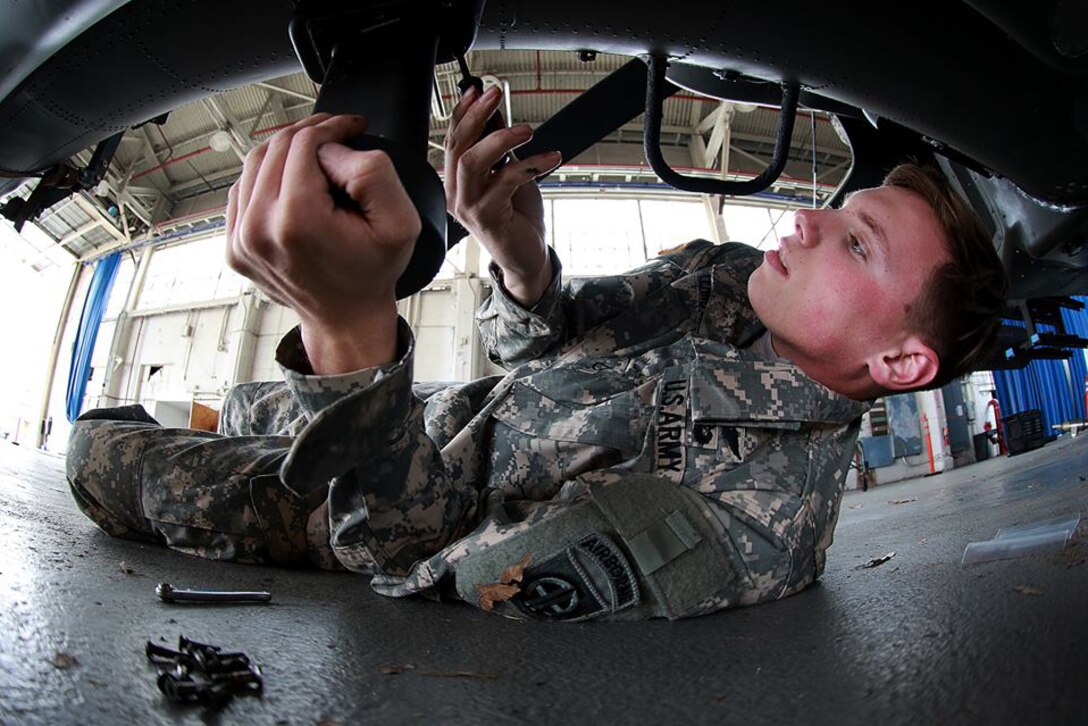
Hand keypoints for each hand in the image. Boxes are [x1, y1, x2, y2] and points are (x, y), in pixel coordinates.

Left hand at [226, 114, 420, 373]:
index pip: (302, 143)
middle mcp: (259, 229)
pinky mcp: (233, 245)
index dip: (331, 126)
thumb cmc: (372, 273)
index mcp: (297, 221)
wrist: (346, 318)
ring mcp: (240, 240)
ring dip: (286, 152)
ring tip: (317, 157)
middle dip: (308, 134)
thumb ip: (372, 172)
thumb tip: (330, 150)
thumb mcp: (400, 223)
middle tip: (337, 135)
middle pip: (275, 148)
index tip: (352, 127)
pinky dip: (267, 177)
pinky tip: (294, 184)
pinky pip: (242, 190)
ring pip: (254, 163)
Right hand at [445, 85, 560, 306]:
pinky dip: (530, 163)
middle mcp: (456, 194)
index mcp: (456, 182)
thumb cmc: (518, 220)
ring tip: (525, 130)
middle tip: (495, 95)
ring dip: (499, 138)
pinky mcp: (488, 216)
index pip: (452, 139)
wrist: (527, 258)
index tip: (477, 90)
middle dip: (476, 115)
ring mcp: (468, 206)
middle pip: (457, 145)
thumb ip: (499, 151)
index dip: (463, 112)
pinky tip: (550, 157)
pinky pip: (505, 180)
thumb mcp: (509, 176)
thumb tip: (497, 116)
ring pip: (472, 161)